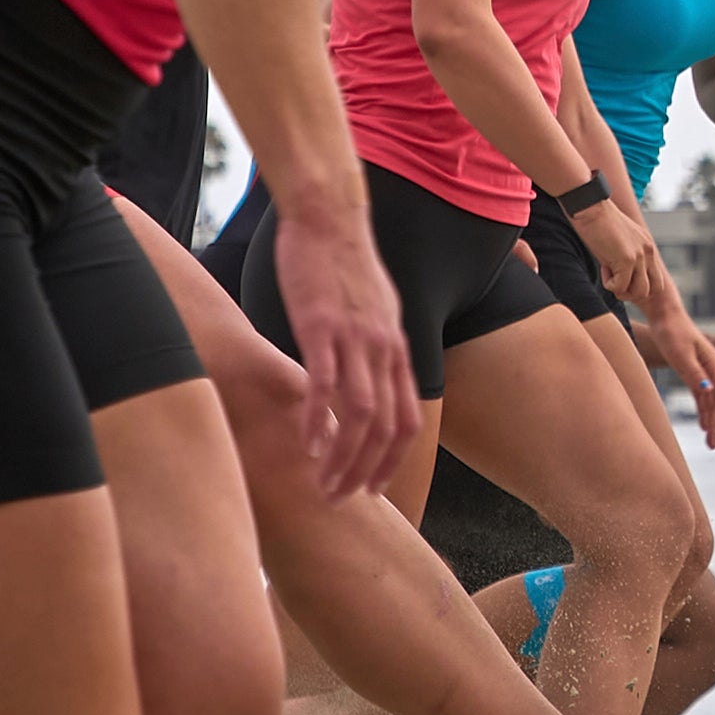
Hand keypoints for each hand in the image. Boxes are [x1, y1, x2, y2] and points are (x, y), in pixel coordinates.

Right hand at [269, 188, 420, 503]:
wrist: (329, 217)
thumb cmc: (344, 264)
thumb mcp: (376, 311)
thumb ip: (377, 349)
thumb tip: (372, 379)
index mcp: (396, 349)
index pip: (408, 421)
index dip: (393, 462)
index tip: (372, 488)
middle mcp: (383, 349)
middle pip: (386, 428)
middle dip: (366, 472)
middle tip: (341, 498)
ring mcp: (354, 339)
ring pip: (360, 415)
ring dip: (343, 458)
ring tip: (323, 483)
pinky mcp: (321, 326)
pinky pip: (325, 384)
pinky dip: (319, 420)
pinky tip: (307, 443)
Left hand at [636, 304, 714, 444]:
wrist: (665, 316)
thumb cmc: (673, 332)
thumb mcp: (681, 354)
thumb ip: (695, 374)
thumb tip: (708, 392)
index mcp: (714, 363)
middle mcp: (713, 369)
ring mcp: (705, 372)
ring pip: (711, 403)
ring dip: (712, 423)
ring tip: (713, 444)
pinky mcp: (695, 373)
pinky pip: (702, 397)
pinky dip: (704, 412)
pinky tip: (704, 426)